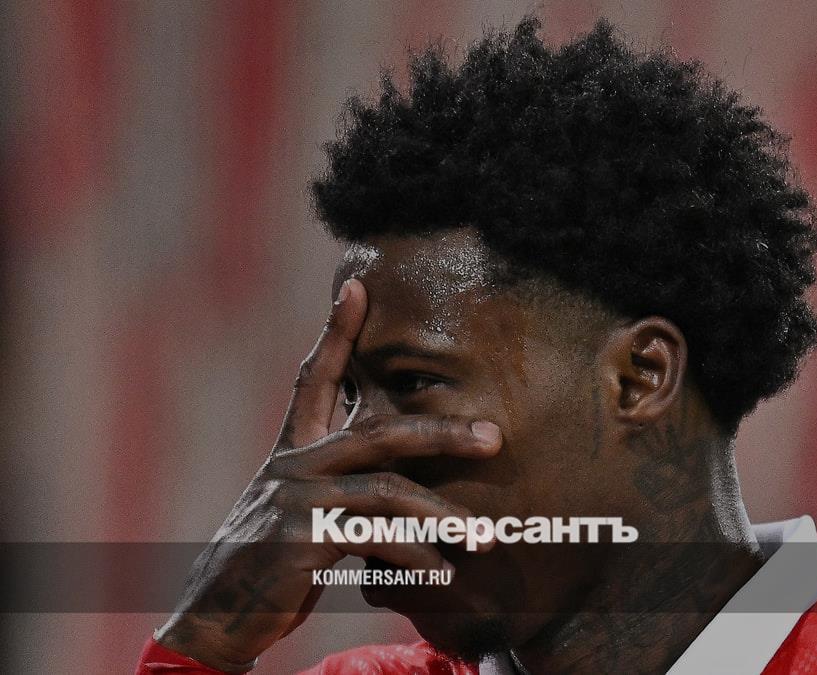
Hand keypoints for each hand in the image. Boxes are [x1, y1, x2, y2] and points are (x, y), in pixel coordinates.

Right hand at [154, 279, 500, 671]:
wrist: (217, 615)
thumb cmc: (271, 562)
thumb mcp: (301, 510)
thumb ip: (343, 484)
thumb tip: (404, 479)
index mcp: (295, 450)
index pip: (316, 378)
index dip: (335, 331)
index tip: (356, 285)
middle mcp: (293, 465)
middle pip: (378, 432)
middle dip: (441, 430)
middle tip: (495, 437)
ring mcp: (294, 501)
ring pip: (386, 492)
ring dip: (443, 515)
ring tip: (487, 537)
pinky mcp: (296, 542)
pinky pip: (373, 539)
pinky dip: (414, 556)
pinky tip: (443, 573)